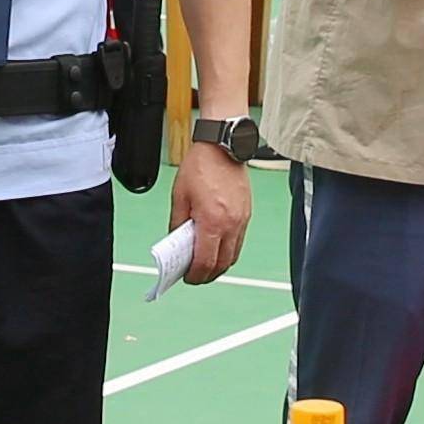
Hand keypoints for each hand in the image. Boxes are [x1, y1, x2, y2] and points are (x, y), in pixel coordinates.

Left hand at [169, 138, 250, 282]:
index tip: (186, 277)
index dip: (195, 275)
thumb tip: (176, 243)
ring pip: (234, 256)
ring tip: (204, 262)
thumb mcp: (179, 197)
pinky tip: (216, 245)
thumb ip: (177, 224)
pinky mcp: (247, 214)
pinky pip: (239, 241)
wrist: (222, 146)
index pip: (205, 262)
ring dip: (219, 264)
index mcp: (212, 221)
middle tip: (194, 275)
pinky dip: (228, 250)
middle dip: (207, 275)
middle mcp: (231, 224)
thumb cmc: (201, 166)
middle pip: (222, 264)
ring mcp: (242, 220)